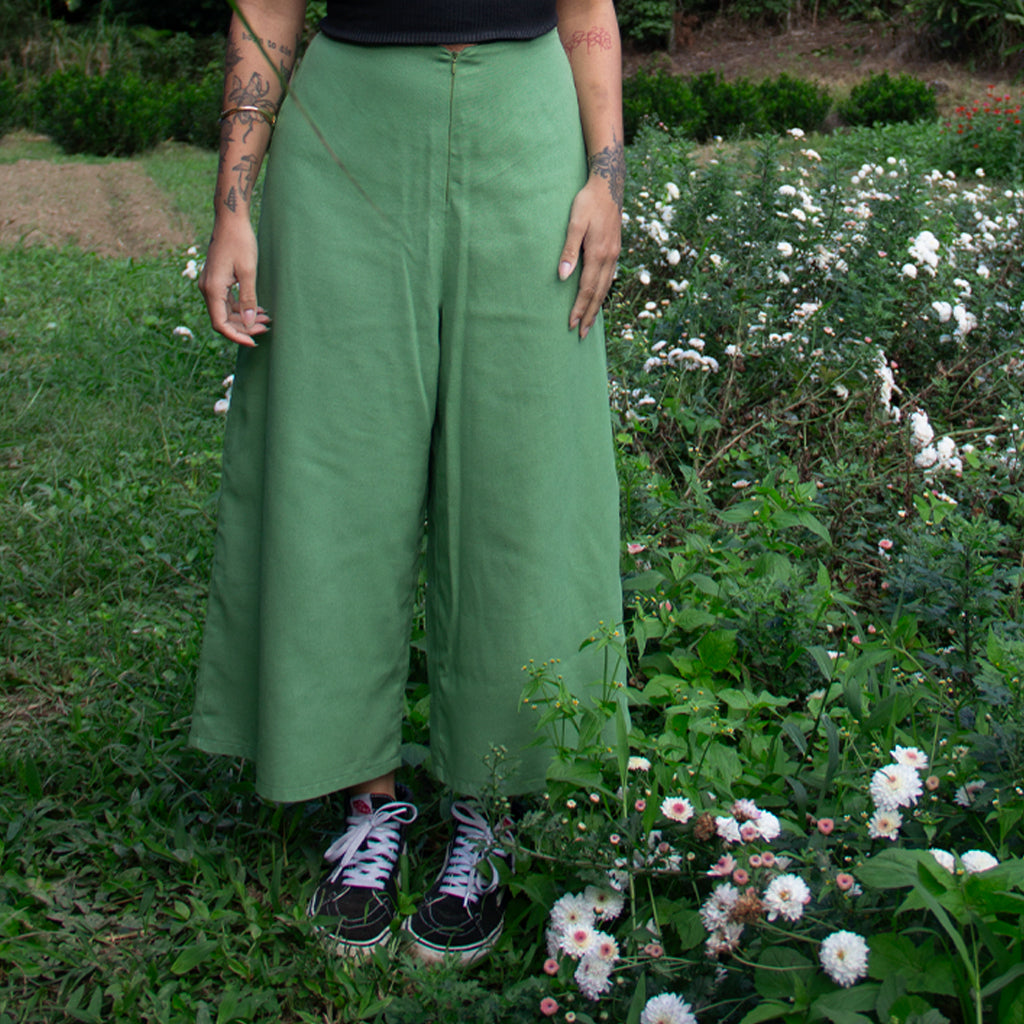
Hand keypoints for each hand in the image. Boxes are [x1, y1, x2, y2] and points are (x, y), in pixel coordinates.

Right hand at [198, 217, 270, 346]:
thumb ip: (248, 299)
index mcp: (212, 289)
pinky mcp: (217, 281)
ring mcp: (211, 285)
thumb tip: (248, 322)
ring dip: (245, 318)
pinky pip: (228, 302)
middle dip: (244, 328)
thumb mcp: (248, 272)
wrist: (231, 221)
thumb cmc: (240, 242)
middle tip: (266, 329)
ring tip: (267, 320)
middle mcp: (208, 289)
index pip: (220, 323)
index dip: (237, 336)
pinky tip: (259, 309)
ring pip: (226, 312)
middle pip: (223, 320)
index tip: (254, 342)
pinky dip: (242, 308)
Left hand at [558, 175, 620, 338]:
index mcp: (598, 253)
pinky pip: (608, 278)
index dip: (579, 308)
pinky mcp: (614, 251)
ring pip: (605, 287)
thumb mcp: (574, 223)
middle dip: (589, 315)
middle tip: (581, 335)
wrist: (608, 186)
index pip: (587, 288)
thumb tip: (563, 277)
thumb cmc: (587, 203)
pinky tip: (597, 299)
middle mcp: (609, 258)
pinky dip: (602, 293)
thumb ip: (568, 250)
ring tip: (589, 323)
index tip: (572, 324)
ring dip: (597, 307)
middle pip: (598, 293)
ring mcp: (614, 255)